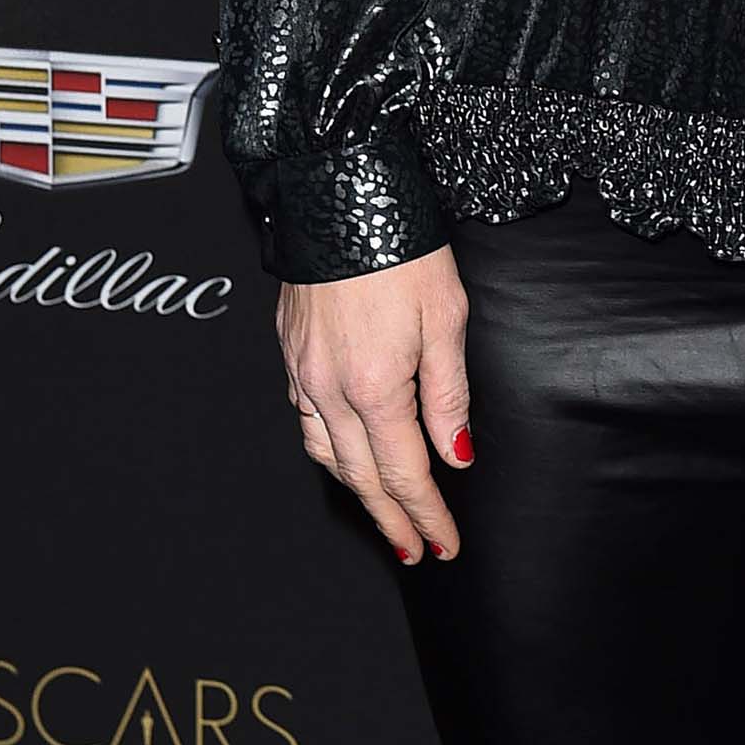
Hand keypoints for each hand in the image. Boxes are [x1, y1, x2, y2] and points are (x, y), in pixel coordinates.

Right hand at [277, 245, 471, 564]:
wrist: (340, 194)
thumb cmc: (404, 249)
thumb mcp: (448, 317)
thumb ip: (449, 393)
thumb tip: (454, 454)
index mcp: (376, 387)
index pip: (406, 474)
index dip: (427, 514)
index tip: (444, 543)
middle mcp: (330, 389)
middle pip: (363, 478)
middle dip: (393, 521)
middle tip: (416, 550)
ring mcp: (303, 372)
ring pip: (326, 455)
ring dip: (357, 492)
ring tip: (385, 514)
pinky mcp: (290, 353)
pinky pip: (306, 421)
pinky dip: (328, 450)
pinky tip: (345, 454)